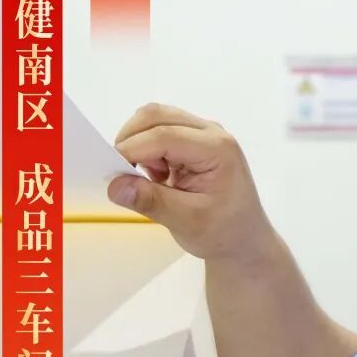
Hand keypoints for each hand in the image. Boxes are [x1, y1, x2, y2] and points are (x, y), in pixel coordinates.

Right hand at [106, 103, 278, 265]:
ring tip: (151, 180)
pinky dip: (148, 151)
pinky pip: (159, 132)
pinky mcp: (193, 141)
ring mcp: (202, 134)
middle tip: (124, 175)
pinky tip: (159, 178)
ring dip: (140, 146)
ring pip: (155, 120)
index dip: (132, 150)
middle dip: (132, 141)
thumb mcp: (187, 223)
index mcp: (217, 149)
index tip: (112, 173)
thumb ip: (152, 201)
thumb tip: (114, 185)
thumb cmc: (224, 232)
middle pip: (156, 116)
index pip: (164, 135)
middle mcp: (211, 132)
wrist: (244, 240)